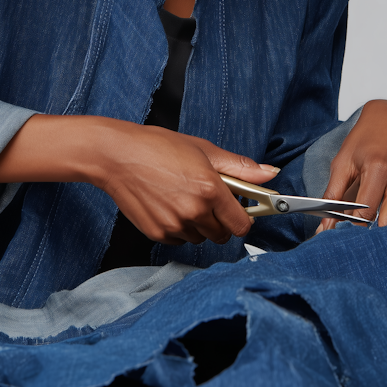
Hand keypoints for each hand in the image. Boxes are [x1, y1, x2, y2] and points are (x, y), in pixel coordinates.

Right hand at [0, 114, 278, 246]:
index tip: (239, 208)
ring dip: (199, 224)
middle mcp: (193, 212)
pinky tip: (169, 205)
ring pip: (201, 238)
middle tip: (208, 197)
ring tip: (183, 196)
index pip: (242, 224)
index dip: (243, 217)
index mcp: (210, 189)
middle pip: (222, 234)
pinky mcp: (157, 234)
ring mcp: (174, 226)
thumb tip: (270, 174)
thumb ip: (240, 167)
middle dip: (221, 220)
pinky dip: (180, 228)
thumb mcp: (204, 150)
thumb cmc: (158, 147)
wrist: (116, 156)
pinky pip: (180, 239)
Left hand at [316, 99, 386, 231]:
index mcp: (379, 168)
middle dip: (370, 235)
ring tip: (372, 231)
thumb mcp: (343, 162)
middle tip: (357, 238)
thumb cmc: (366, 139)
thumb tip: (324, 227)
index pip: (366, 214)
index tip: (343, 233)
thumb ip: (333, 196)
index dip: (352, 228)